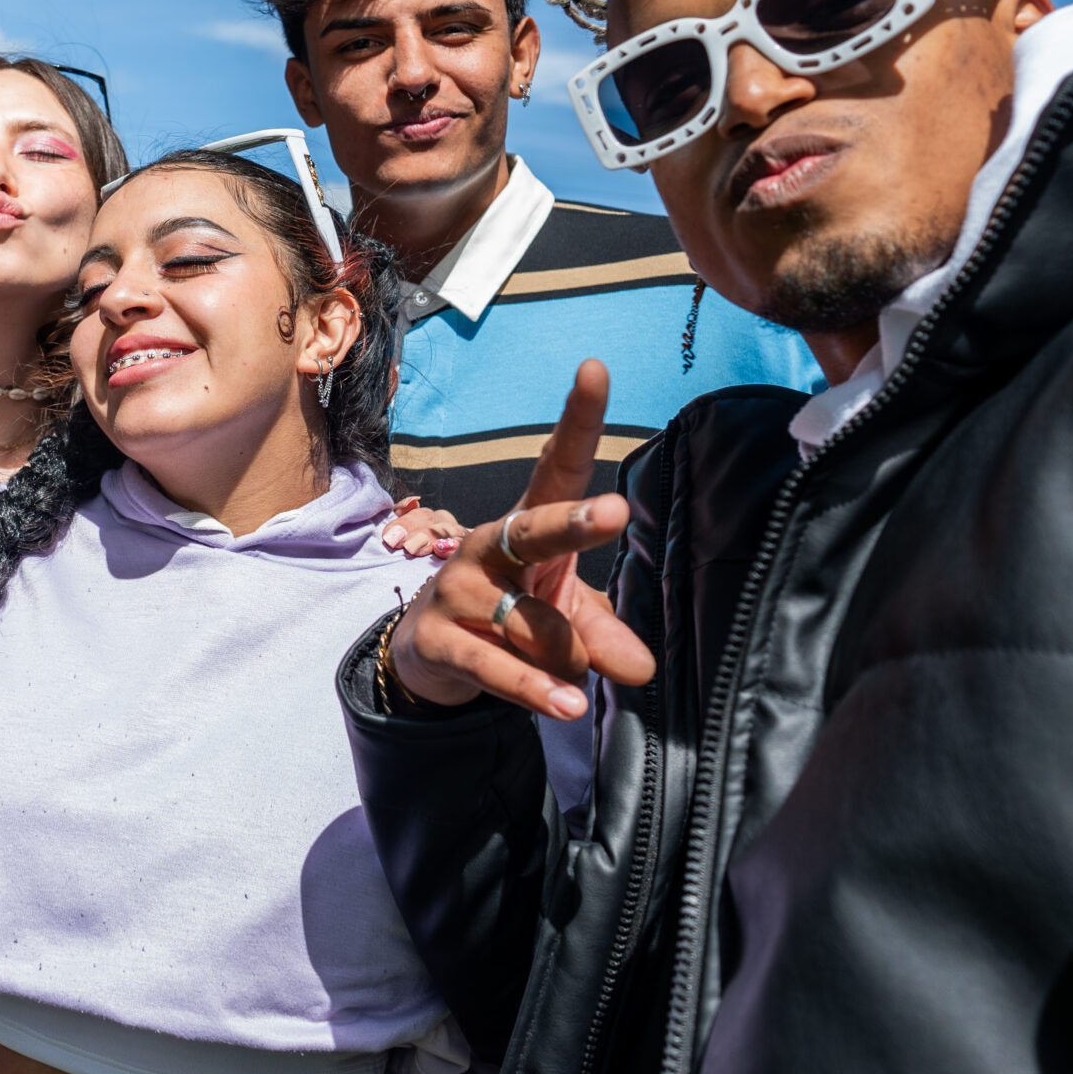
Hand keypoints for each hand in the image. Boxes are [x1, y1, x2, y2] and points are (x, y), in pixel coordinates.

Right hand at [388, 360, 657, 717]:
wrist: (430, 655)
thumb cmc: (511, 615)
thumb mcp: (567, 617)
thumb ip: (603, 633)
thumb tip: (642, 669)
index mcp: (526, 523)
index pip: (559, 465)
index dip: (577, 419)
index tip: (595, 369)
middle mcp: (489, 545)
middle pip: (535, 528)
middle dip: (574, 524)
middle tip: (615, 514)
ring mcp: (456, 589)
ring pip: (532, 623)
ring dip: (564, 655)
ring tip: (577, 678)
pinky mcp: (438, 638)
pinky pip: (498, 666)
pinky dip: (537, 689)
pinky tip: (569, 704)